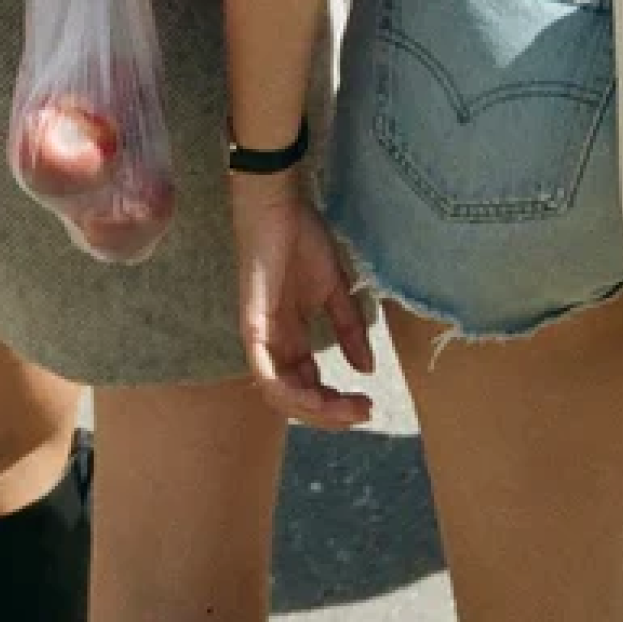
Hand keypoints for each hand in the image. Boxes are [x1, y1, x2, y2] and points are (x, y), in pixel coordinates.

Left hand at [233, 169, 376, 429]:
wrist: (278, 208)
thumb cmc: (300, 240)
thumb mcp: (335, 291)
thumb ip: (349, 328)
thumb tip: (366, 369)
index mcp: (291, 338)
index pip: (309, 385)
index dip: (337, 402)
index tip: (369, 403)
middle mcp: (273, 347)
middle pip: (296, 398)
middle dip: (330, 413)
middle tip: (364, 413)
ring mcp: (260, 339)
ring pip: (280, 395)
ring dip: (315, 410)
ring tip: (346, 410)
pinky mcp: (253, 328)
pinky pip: (265, 374)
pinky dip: (290, 392)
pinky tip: (316, 399)